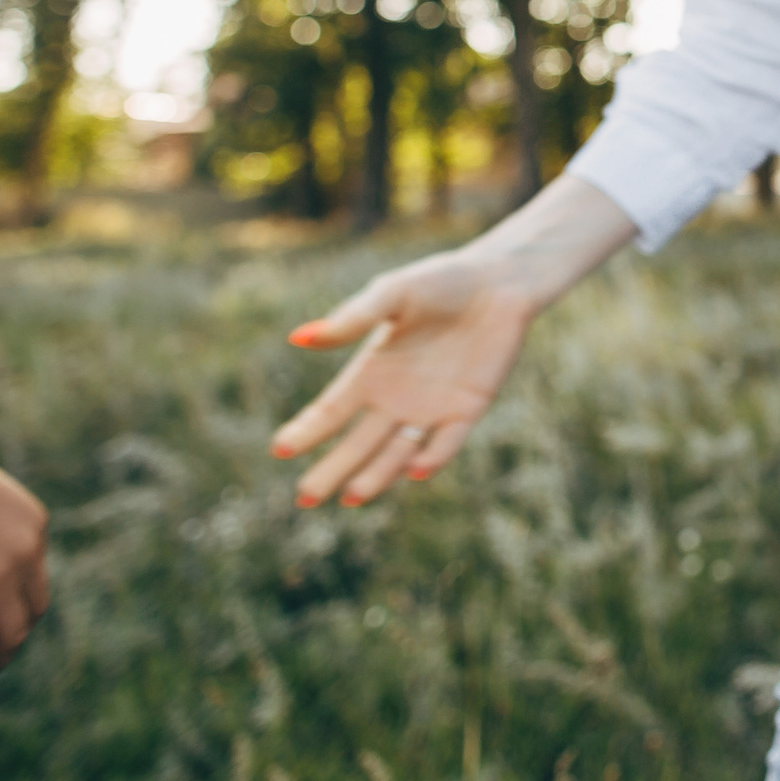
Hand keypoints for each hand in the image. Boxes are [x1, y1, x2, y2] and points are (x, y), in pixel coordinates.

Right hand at [271, 245, 548, 506]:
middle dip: (331, 470)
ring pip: (397, 453)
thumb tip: (299, 337)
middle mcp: (395, 397)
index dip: (307, 431)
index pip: (331, 410)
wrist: (499, 282)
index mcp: (371, 371)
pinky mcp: (467, 409)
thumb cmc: (441, 281)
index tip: (280, 450)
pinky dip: (432, 457)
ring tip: (352, 496)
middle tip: (305, 499)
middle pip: (357, 443)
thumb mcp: (393, 294)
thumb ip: (352, 317)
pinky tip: (414, 470)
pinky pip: (446, 442)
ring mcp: (431, 407)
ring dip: (376, 475)